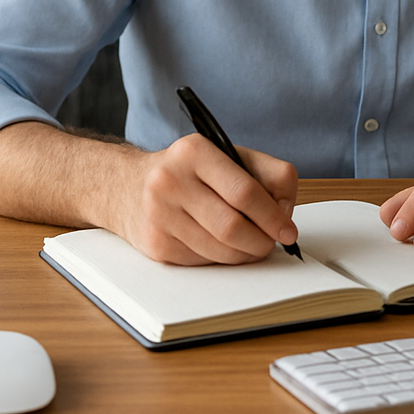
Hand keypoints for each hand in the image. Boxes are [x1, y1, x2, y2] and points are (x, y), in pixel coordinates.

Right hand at [119, 134, 298, 265]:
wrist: (126, 186)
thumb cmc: (187, 171)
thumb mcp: (227, 155)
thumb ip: (268, 173)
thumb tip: (285, 211)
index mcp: (195, 152)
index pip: (244, 191)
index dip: (272, 216)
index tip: (287, 230)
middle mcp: (171, 181)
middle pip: (232, 226)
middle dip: (261, 241)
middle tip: (272, 242)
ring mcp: (159, 215)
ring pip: (219, 250)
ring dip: (244, 254)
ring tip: (251, 245)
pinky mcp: (155, 245)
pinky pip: (203, 261)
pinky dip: (222, 258)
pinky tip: (222, 246)